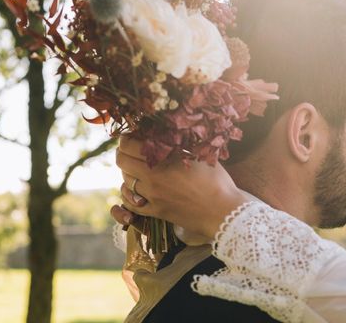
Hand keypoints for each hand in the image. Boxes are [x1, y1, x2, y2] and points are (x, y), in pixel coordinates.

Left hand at [113, 136, 247, 238]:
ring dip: (127, 172)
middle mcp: (152, 177)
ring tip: (135, 168)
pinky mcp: (155, 212)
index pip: (130, 144)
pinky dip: (128, 195)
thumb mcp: (199, 155)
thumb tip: (165, 133)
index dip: (127, 138)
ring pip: (125, 181)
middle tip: (129, 149)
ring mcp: (152, 196)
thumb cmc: (217, 180)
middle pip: (122, 161)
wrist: (223, 211)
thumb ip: (179, 144)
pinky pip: (130, 203)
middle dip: (123, 152)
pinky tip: (134, 190)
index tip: (132, 135)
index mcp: (163, 159)